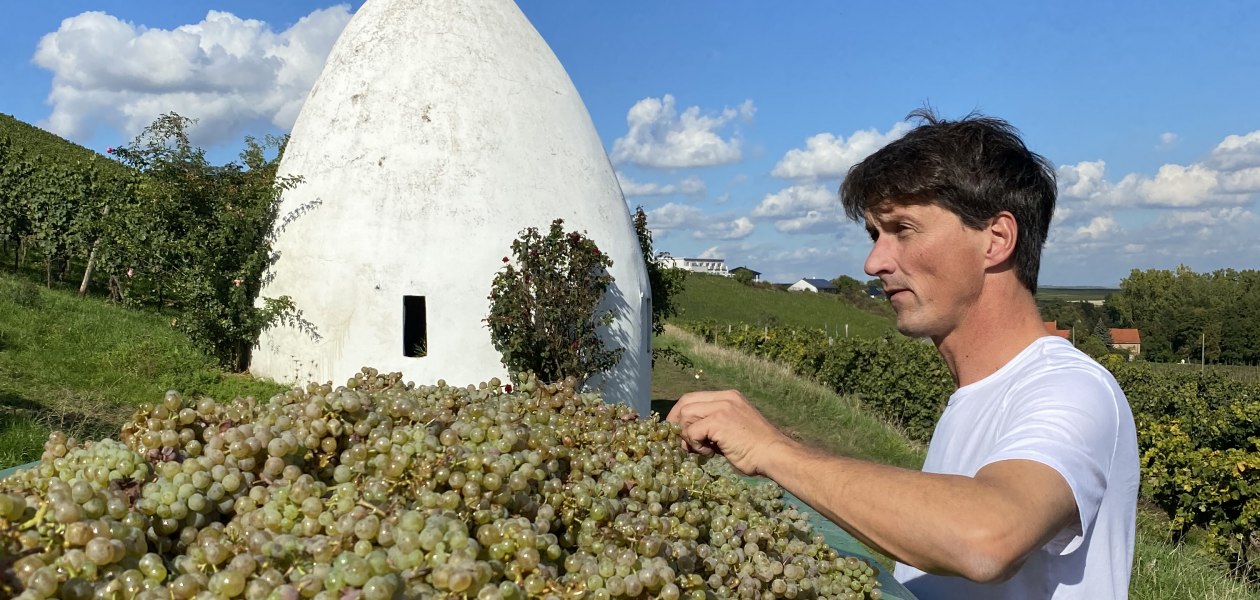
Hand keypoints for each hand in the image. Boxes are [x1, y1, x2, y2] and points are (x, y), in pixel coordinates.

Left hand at [666, 390, 792, 476]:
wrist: (773, 454)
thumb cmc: (755, 449)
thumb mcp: (732, 429)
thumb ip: (711, 426)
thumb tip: (686, 435)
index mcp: (729, 397)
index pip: (694, 397)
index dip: (681, 413)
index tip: (678, 431)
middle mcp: (725, 398)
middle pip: (686, 401)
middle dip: (677, 422)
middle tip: (680, 442)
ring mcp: (722, 408)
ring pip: (686, 415)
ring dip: (688, 435)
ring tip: (704, 449)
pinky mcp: (718, 421)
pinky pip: (691, 431)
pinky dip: (695, 444)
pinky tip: (710, 453)